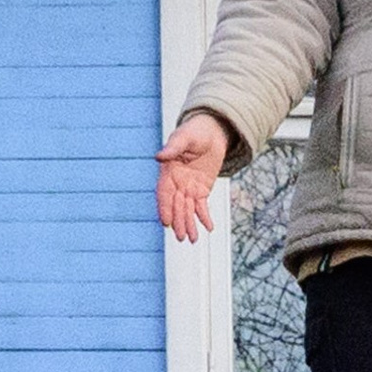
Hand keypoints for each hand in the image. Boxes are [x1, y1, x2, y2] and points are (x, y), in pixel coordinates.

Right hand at [157, 113, 232, 241]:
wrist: (211, 133)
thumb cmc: (194, 132)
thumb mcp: (184, 137)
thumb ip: (174, 148)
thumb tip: (159, 156)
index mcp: (168, 171)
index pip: (165, 193)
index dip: (165, 207)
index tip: (166, 222)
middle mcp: (177, 182)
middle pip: (176, 205)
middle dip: (178, 221)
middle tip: (180, 237)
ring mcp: (189, 187)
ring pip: (188, 209)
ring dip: (189, 224)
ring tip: (192, 240)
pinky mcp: (201, 189)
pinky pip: (201, 206)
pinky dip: (204, 217)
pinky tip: (208, 228)